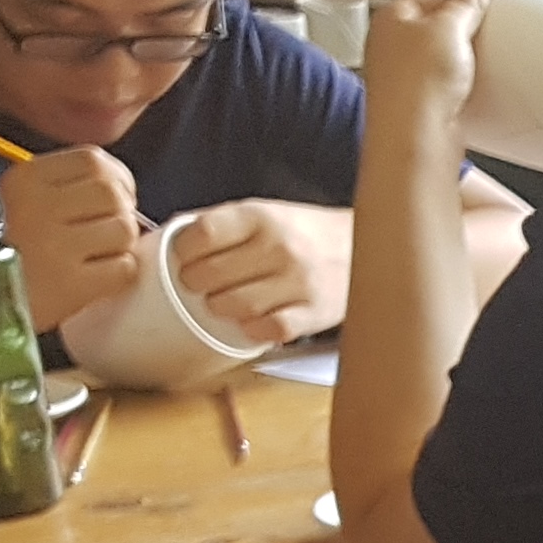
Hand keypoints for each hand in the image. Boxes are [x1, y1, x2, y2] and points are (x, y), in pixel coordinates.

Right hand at [0, 145, 142, 331]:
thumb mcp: (14, 203)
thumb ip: (58, 189)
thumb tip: (118, 191)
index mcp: (25, 180)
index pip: (92, 161)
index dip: (117, 179)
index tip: (119, 195)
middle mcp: (39, 207)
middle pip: (112, 194)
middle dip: (122, 212)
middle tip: (111, 231)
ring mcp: (56, 247)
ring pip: (124, 229)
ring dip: (122, 244)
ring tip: (101, 256)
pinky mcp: (71, 286)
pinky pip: (123, 268)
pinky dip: (121, 272)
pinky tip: (100, 277)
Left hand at [167, 198, 347, 344]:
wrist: (369, 247)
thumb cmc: (307, 234)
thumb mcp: (268, 214)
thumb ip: (228, 227)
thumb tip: (174, 243)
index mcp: (261, 216)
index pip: (202, 234)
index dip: (183, 251)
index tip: (183, 258)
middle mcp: (280, 247)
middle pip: (211, 274)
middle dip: (194, 283)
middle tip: (198, 284)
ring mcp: (299, 282)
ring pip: (235, 305)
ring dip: (219, 308)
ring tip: (221, 304)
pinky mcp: (316, 312)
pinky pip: (271, 329)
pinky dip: (254, 328)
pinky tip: (252, 322)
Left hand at [363, 0, 486, 146]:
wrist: (416, 139)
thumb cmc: (416, 85)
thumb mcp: (450, 28)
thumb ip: (465, 2)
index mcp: (390, 19)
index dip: (460, 1)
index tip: (484, 5)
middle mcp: (390, 48)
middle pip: (436, 30)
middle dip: (463, 34)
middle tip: (483, 37)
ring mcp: (404, 79)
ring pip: (441, 62)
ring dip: (462, 65)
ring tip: (476, 67)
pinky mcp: (420, 107)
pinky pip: (446, 90)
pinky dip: (461, 90)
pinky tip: (471, 92)